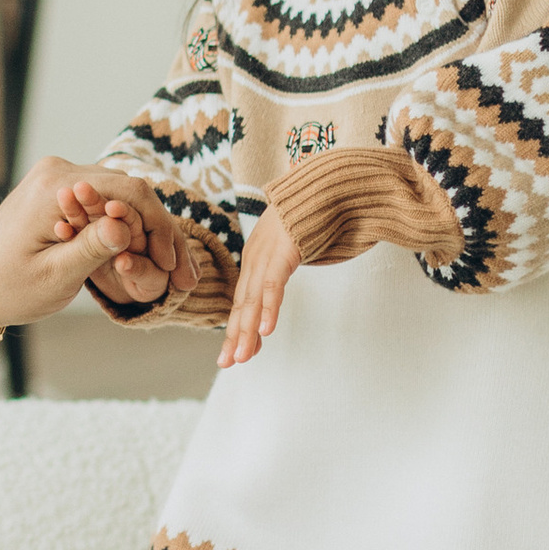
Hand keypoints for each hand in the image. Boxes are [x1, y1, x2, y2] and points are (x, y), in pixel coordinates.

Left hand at [47, 165, 189, 314]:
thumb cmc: (10, 287)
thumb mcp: (55, 276)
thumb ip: (91, 248)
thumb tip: (126, 228)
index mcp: (55, 187)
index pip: (128, 193)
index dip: (159, 228)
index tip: (173, 265)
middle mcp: (58, 170)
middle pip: (129, 190)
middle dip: (159, 230)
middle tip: (183, 273)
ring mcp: (59, 175)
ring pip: (121, 194)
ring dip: (146, 228)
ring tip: (170, 266)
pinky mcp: (61, 187)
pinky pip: (105, 199)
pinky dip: (126, 224)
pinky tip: (145, 252)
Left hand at [218, 209, 301, 367]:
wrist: (321, 186)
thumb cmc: (307, 217)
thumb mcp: (288, 248)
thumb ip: (282, 268)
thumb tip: (280, 290)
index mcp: (255, 261)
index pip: (244, 301)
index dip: (238, 329)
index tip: (232, 355)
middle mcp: (255, 260)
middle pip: (243, 304)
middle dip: (235, 336)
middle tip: (228, 363)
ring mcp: (268, 255)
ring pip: (254, 299)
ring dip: (247, 330)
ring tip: (241, 356)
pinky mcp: (284, 251)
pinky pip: (274, 284)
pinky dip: (270, 308)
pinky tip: (266, 330)